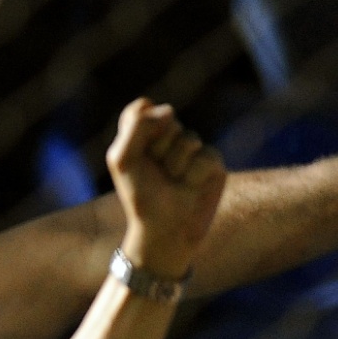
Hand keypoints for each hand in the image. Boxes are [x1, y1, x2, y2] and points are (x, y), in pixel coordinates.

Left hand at [106, 98, 226, 279]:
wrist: (163, 230)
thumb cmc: (140, 195)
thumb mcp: (123, 159)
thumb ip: (138, 126)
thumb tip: (170, 110)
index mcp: (143, 132)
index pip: (143, 108)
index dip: (139, 129)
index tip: (135, 154)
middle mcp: (169, 136)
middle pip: (167, 120)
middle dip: (157, 148)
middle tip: (155, 172)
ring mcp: (193, 149)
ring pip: (189, 138)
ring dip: (175, 164)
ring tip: (173, 182)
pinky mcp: (213, 164)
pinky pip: (206, 156)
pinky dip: (194, 175)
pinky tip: (190, 187)